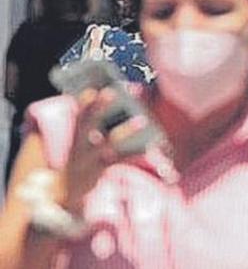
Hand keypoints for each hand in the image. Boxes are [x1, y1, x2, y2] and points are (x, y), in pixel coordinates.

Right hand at [61, 88, 147, 212]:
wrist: (65, 193)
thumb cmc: (81, 161)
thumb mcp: (81, 145)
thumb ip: (93, 127)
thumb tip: (115, 108)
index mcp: (75, 137)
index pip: (77, 116)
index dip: (84, 102)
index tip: (92, 89)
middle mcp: (79, 146)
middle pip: (87, 124)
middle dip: (98, 107)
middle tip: (111, 92)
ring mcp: (88, 159)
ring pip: (106, 143)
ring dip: (124, 130)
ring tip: (142, 119)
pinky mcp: (98, 171)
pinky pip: (119, 160)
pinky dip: (134, 153)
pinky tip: (149, 147)